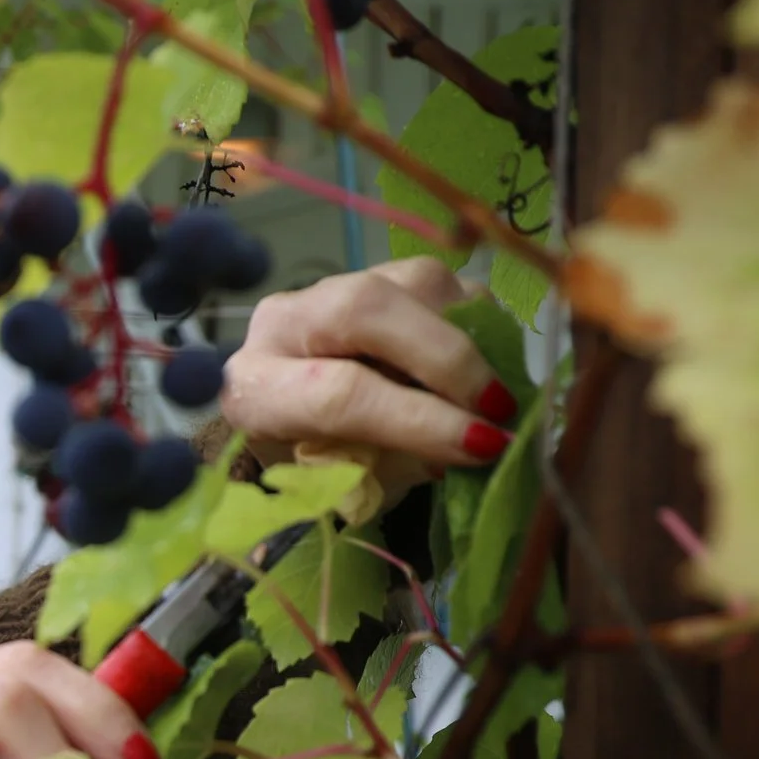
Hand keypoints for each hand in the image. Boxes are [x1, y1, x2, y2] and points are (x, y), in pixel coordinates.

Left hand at [220, 258, 521, 500]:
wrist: (299, 426)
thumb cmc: (325, 469)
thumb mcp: (353, 485)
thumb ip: (403, 463)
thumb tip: (480, 443)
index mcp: (257, 391)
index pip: (339, 393)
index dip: (418, 418)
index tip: (483, 444)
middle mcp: (283, 324)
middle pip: (369, 309)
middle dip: (449, 358)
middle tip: (500, 407)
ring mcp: (328, 288)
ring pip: (413, 282)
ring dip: (469, 333)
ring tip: (490, 389)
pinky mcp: (372, 273)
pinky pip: (438, 280)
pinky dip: (473, 320)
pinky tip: (482, 359)